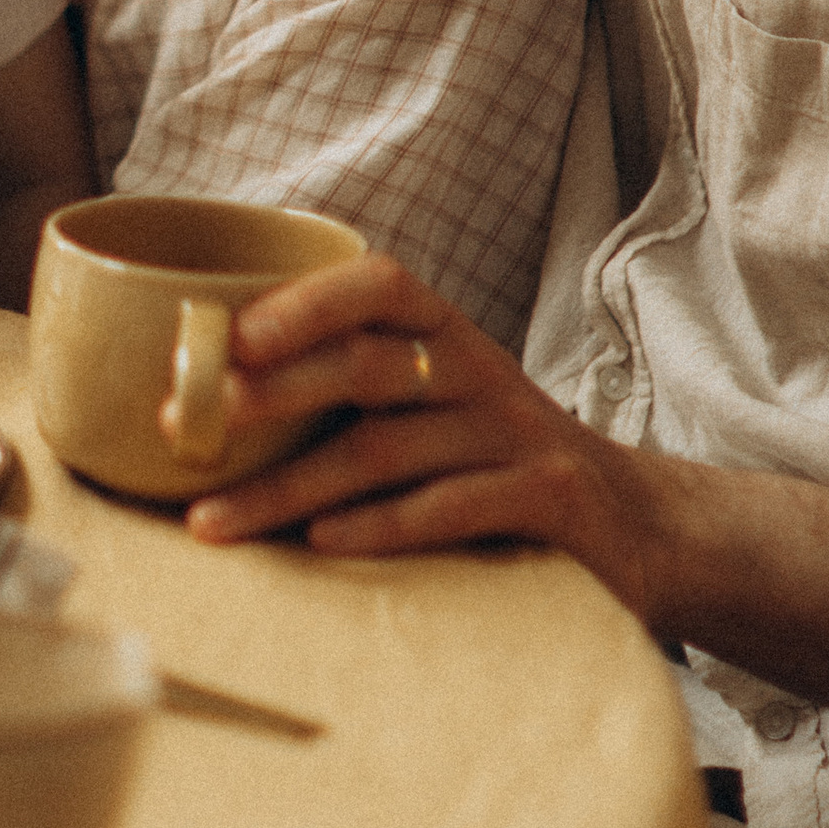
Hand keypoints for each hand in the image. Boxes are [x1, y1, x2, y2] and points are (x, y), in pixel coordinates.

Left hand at [176, 251, 662, 623]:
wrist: (635, 520)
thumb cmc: (489, 454)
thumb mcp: (433, 400)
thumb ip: (349, 383)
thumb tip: (206, 392)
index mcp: (445, 330)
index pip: (378, 284)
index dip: (304, 301)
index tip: (229, 333)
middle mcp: (478, 368)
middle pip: (368, 365)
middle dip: (274, 392)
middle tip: (192, 422)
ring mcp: (514, 432)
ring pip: (386, 451)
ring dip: (290, 487)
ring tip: (213, 519)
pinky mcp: (545, 500)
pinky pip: (449, 508)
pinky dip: (377, 526)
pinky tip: (319, 542)